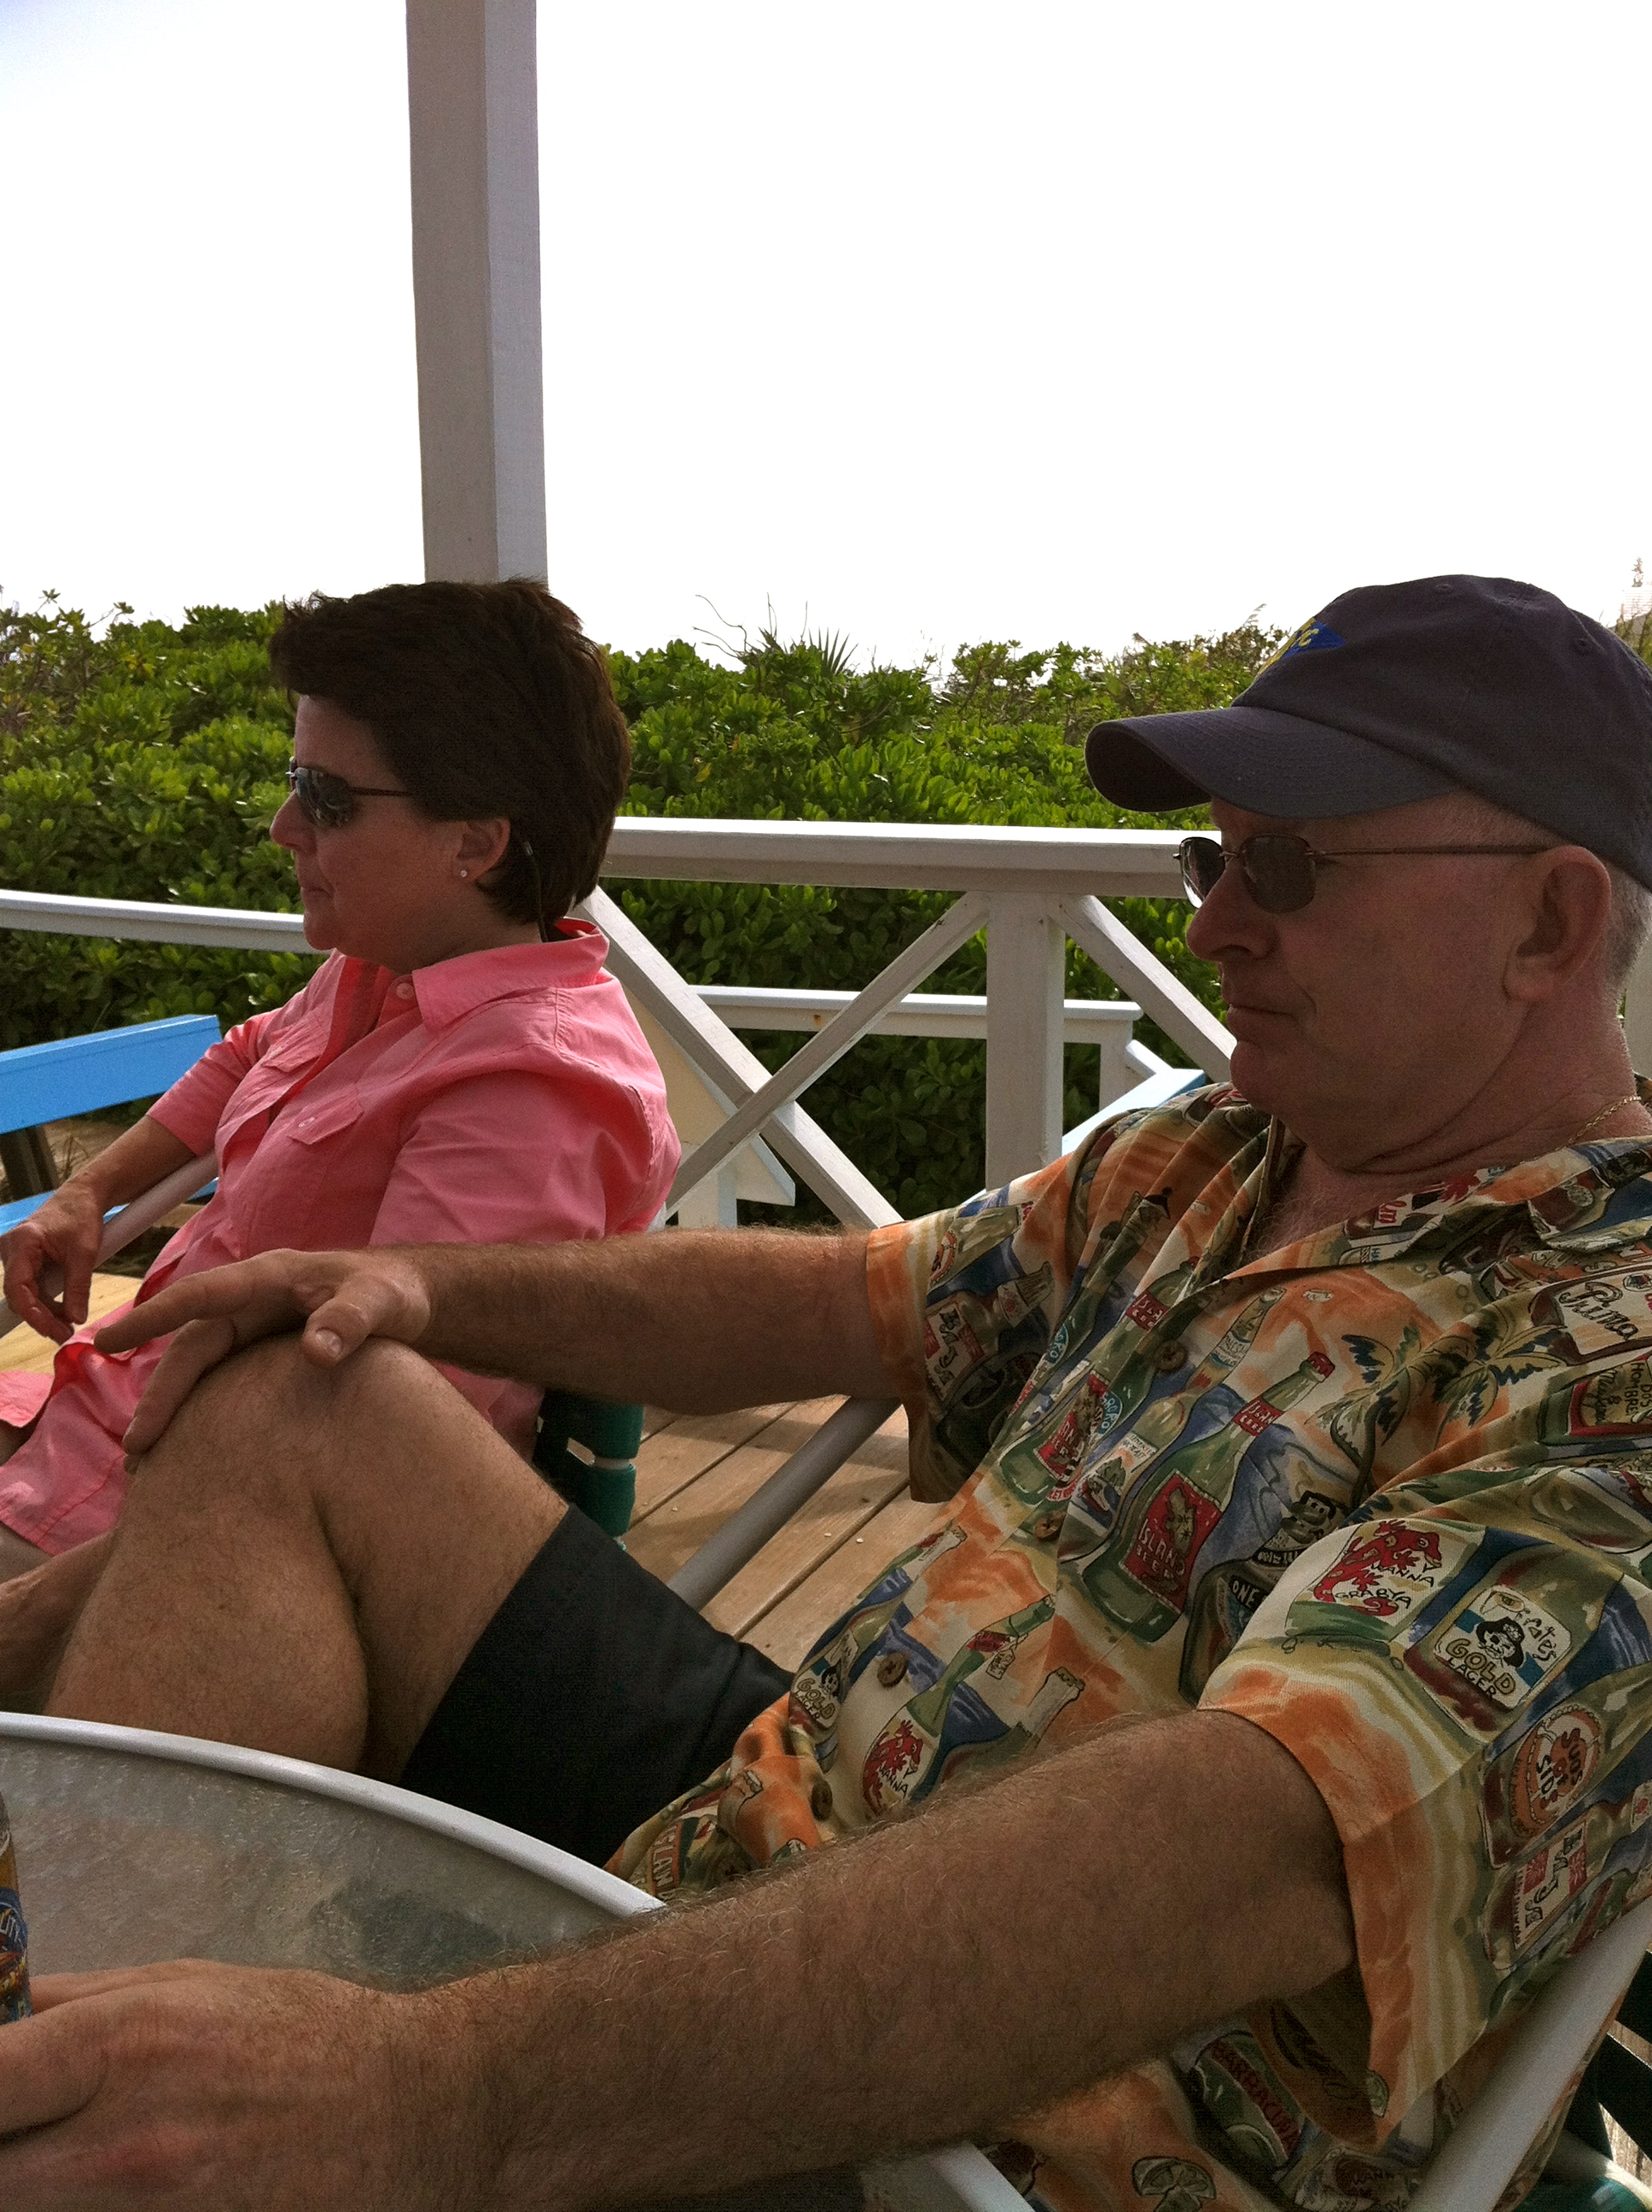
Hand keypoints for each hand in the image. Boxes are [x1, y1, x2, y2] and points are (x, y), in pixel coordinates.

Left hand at [0, 1960, 490, 2208]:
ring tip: (72, 2155)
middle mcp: (126, 2142)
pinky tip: (119, 2187)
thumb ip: (76, 2002)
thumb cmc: (302, 2033)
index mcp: (125, 2045)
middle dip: (2, 2148)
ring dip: (41, 2184)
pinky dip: (88, 2210)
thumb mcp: (189, 1981)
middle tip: (24, 2131)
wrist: (411, 2111)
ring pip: (36, 2209)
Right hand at [1, 1181, 107, 1342]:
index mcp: (22, 1243)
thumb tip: (76, 1318)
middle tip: (64, 1334)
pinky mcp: (25, 1261)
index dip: (32, 1314)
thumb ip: (79, 1286)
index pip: (17, 1287)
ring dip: (45, 1311)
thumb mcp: (85, 1252)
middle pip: (19, 1294)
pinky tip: (63, 1313)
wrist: (83, 1197)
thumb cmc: (82, 1216)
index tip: (52, 1330)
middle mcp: (11, 1250)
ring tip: (67, 1326)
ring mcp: (16, 1256)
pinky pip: (31, 1287)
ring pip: (25, 1293)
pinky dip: (46, 1301)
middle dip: (41, 1317)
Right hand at [94, 1248, 434, 1457]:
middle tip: (136, 1446)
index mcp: (268, 1279)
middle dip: (161, 1394)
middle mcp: (252, 1302)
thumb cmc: (395, 1293)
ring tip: (150, 1461)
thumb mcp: (381, 1303)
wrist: (414, 1299)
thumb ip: (350, 1320)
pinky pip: (223, 1381)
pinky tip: (189, 1449)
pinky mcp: (265, 1354)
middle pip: (192, 1347)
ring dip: (175, 1408)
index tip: (107, 1340)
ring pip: (202, 1368)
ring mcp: (256, 1328)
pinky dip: (202, 1411)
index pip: (199, 1297)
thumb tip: (314, 1350)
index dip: (151, 1318)